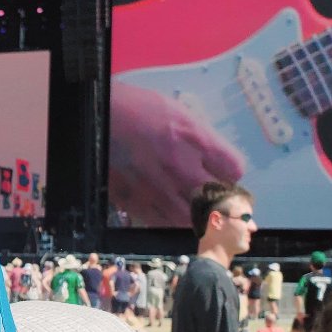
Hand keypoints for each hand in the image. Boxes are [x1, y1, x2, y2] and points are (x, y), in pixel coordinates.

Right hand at [109, 82, 244, 225]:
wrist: (98, 117)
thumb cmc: (137, 108)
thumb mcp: (178, 112)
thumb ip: (200, 138)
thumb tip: (216, 159)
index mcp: (194, 137)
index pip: (233, 169)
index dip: (231, 175)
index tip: (225, 175)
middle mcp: (179, 165)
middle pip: (218, 198)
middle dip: (222, 201)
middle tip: (216, 199)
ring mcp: (156, 187)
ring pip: (192, 217)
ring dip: (199, 216)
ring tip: (196, 211)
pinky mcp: (134, 200)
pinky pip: (162, 223)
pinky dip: (172, 222)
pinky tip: (171, 214)